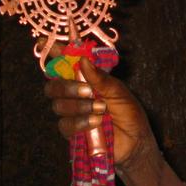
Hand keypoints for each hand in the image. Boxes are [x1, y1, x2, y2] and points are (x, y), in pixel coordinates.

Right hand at [43, 45, 152, 164]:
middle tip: (88, 92)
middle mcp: (76, 95)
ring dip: (79, 106)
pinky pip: (65, 125)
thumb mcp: (119, 92)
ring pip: (58, 106)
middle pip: (53, 86)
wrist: (135, 141)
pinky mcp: (72, 132)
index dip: (56, 54)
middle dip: (67, 87)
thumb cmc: (129, 113)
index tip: (49, 45)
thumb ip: (101, 79)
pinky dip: (80, 122)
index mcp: (87, 81)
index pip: (66, 65)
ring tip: (101, 110)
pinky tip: (95, 122)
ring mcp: (72, 114)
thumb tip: (82, 60)